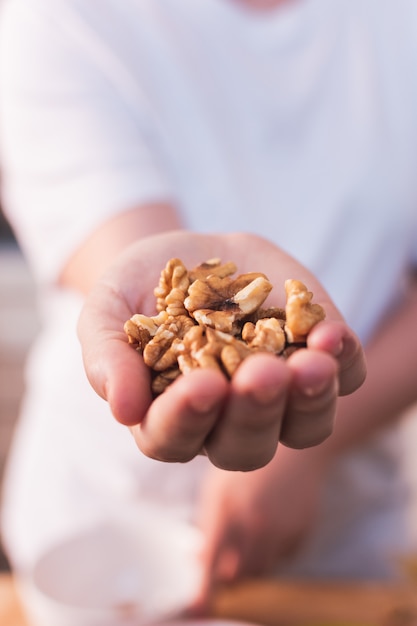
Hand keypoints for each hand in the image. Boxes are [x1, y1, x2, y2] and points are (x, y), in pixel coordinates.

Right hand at [77, 230, 365, 470]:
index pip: (174, 438)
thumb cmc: (142, 288)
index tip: (201, 385)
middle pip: (247, 446)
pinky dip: (344, 362)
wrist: (193, 253)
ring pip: (305, 426)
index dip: (186, 420)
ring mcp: (279, 396)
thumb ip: (108, 356)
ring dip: (311, 401)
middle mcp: (228, 419)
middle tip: (262, 374)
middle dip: (256, 413)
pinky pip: (344, 378)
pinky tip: (331, 333)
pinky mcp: (316, 360)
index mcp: (171, 416)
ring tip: (312, 363)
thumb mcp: (109, 309)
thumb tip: (122, 409)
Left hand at [196, 444, 323, 602]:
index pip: (210, 558)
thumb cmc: (247, 469)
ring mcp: (280, 529)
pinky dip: (272, 551)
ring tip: (248, 533)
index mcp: (226, 508)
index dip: (203, 589)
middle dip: (225, 575)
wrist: (293, 451)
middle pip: (236, 573)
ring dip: (248, 565)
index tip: (196, 610)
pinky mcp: (300, 533)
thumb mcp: (219, 488)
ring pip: (259, 569)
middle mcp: (253, 522)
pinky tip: (271, 522)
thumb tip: (197, 559)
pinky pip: (281, 558)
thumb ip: (209, 523)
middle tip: (221, 561)